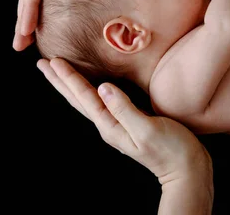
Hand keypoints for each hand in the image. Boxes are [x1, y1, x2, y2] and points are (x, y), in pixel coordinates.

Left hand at [36, 58, 212, 185]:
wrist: (187, 168)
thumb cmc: (172, 149)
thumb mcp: (147, 128)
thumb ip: (124, 108)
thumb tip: (104, 87)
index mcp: (111, 125)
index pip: (85, 97)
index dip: (69, 78)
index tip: (53, 62)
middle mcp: (110, 125)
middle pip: (79, 100)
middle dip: (60, 81)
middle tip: (42, 64)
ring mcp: (118, 125)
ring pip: (87, 101)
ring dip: (71, 86)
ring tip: (58, 73)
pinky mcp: (129, 123)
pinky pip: (102, 103)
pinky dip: (90, 91)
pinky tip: (92, 86)